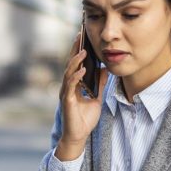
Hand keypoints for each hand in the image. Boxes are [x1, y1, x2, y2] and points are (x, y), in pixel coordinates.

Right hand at [55, 33, 106, 160]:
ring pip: (69, 72)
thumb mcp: (96, 97)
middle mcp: (68, 86)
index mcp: (74, 84)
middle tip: (80, 35)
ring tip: (84, 51)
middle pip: (70, 64)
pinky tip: (82, 69)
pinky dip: (76, 76)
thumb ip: (99, 84)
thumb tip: (104, 70)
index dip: (78, 50)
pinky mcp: (67, 101)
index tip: (83, 37)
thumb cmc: (84, 119)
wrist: (79, 136)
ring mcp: (66, 93)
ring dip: (76, 61)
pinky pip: (71, 85)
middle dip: (75, 49)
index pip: (76, 64)